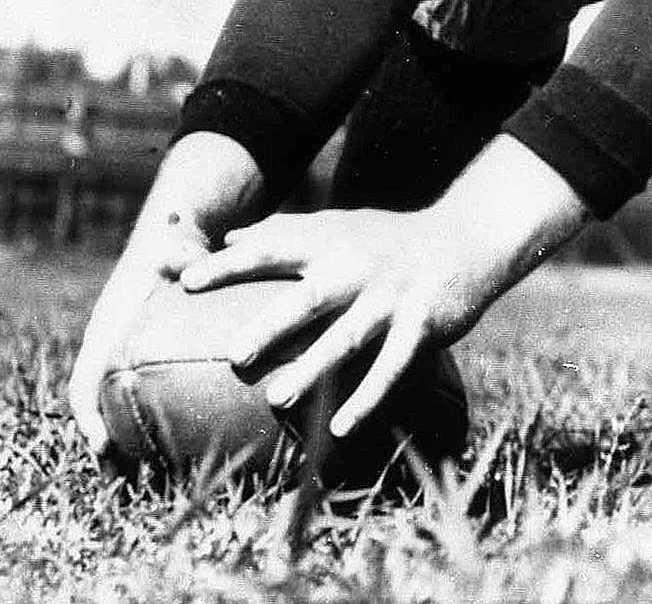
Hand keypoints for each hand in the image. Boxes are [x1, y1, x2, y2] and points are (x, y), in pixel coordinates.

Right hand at [69, 132, 265, 455]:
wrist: (175, 244)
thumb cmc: (173, 246)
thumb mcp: (176, 245)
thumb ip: (181, 254)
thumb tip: (187, 261)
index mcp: (106, 334)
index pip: (85, 382)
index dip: (87, 416)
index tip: (101, 445)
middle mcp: (111, 355)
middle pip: (100, 412)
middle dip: (107, 448)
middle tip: (123, 482)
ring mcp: (129, 365)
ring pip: (126, 415)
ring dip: (134, 448)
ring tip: (157, 481)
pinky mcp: (151, 369)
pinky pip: (155, 404)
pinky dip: (168, 428)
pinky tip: (202, 451)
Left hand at [180, 135, 587, 438]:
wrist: (467, 238)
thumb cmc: (388, 238)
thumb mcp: (340, 225)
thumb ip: (286, 233)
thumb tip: (225, 241)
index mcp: (332, 241)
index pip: (273, 248)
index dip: (229, 264)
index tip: (184, 283)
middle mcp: (359, 267)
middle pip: (310, 296)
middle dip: (273, 324)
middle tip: (235, 355)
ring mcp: (392, 297)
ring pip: (350, 337)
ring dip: (315, 368)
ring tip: (278, 398)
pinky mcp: (422, 323)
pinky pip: (392, 366)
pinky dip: (367, 397)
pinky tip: (339, 428)